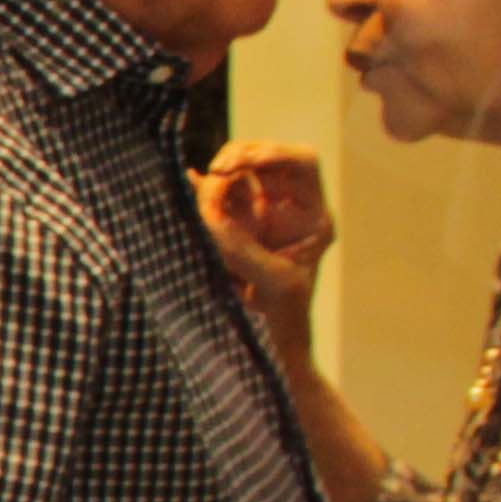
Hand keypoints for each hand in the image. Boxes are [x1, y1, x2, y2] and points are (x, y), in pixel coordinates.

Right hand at [196, 142, 334, 337]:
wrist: (270, 346)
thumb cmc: (285, 319)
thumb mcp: (273, 283)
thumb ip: (242, 247)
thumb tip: (206, 213)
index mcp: (311, 217)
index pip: (302, 163)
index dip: (274, 154)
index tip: (243, 164)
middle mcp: (286, 209)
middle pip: (265, 160)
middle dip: (238, 160)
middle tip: (216, 173)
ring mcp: (257, 215)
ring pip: (236, 175)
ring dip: (216, 180)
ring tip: (202, 197)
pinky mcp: (231, 226)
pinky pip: (215, 197)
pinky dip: (200, 191)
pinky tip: (189, 186)